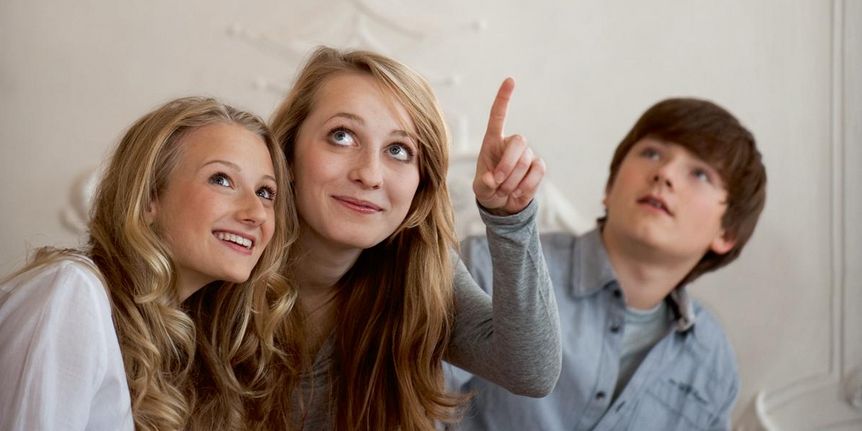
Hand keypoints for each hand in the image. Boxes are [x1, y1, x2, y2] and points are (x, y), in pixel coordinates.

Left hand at [473, 78, 545, 214]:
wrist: (503, 204)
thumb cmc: (488, 189)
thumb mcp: (480, 188)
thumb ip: (483, 183)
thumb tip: (492, 179)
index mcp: (492, 141)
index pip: (498, 115)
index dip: (504, 98)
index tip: (510, 80)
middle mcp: (511, 144)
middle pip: (518, 142)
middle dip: (508, 165)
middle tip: (498, 182)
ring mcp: (526, 154)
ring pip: (526, 161)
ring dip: (513, 180)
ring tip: (505, 189)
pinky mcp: (538, 166)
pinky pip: (537, 172)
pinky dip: (526, 185)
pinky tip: (517, 191)